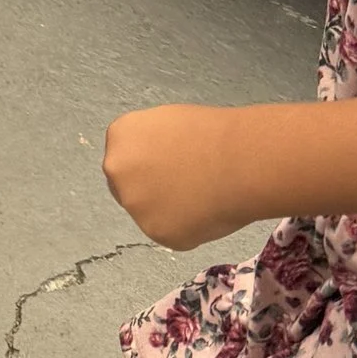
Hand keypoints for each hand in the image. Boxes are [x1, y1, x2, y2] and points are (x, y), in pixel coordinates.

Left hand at [103, 104, 252, 249]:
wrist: (239, 161)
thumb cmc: (213, 134)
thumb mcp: (168, 124)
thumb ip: (150, 145)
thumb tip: (154, 163)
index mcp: (120, 137)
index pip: (125, 159)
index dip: (150, 166)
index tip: (170, 168)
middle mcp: (117, 171)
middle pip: (128, 187)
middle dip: (151, 191)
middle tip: (184, 187)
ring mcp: (134, 204)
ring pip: (150, 213)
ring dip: (170, 211)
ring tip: (203, 197)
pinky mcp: (156, 232)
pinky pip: (171, 233)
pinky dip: (189, 228)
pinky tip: (207, 211)